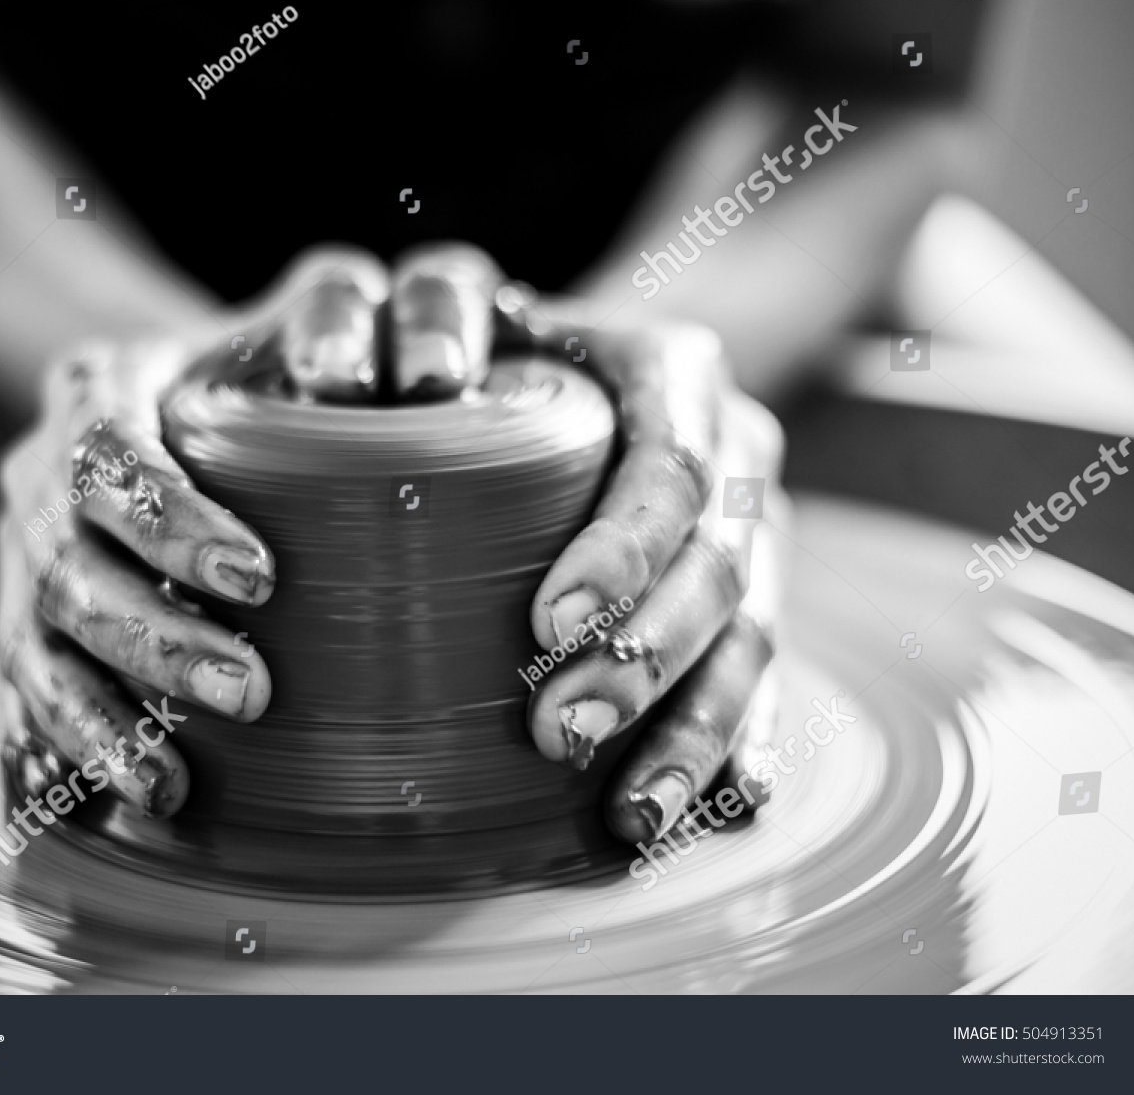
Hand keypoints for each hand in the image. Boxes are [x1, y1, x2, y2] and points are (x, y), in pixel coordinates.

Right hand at [0, 246, 398, 814]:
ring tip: (178, 778)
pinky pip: (31, 693)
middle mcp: (37, 473)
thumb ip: (337, 320)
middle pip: (69, 564)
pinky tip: (136, 793)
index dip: (170, 519)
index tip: (261, 576)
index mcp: (95, 389)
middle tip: (251, 690)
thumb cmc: (255, 371)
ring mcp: (22, 554)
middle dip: (155, 636)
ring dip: (109, 714)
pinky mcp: (25, 622)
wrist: (174, 398)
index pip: (108, 451)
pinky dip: (78, 747)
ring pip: (40, 641)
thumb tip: (435, 374)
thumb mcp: (287, 325)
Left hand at [502, 292, 785, 845]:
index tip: (548, 623)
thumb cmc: (525, 348)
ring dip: (695, 731)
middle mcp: (737, 447)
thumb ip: (447, 327)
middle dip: (646, 660)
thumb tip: (363, 389)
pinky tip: (729, 805)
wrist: (618, 358)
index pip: (669, 465)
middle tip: (560, 732)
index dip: (624, 548)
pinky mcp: (760, 592)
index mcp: (678, 372)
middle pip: (718, 566)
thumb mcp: (494, 319)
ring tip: (632, 814)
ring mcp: (759, 527)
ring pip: (753, 636)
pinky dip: (747, 740)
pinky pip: (770, 674)